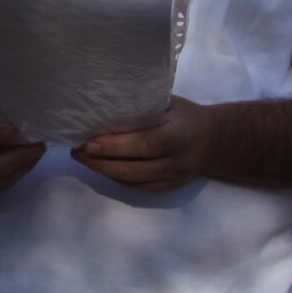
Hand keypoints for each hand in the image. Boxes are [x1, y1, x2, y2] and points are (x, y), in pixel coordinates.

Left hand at [74, 97, 215, 191]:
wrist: (214, 140)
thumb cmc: (185, 115)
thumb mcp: (169, 104)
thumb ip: (142, 107)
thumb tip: (102, 105)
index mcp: (179, 135)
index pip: (144, 144)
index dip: (115, 146)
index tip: (88, 143)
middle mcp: (178, 162)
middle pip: (135, 169)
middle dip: (101, 162)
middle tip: (77, 152)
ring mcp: (174, 179)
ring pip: (133, 182)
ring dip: (104, 171)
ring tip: (82, 158)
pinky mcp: (168, 189)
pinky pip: (137, 188)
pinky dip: (116, 178)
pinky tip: (101, 167)